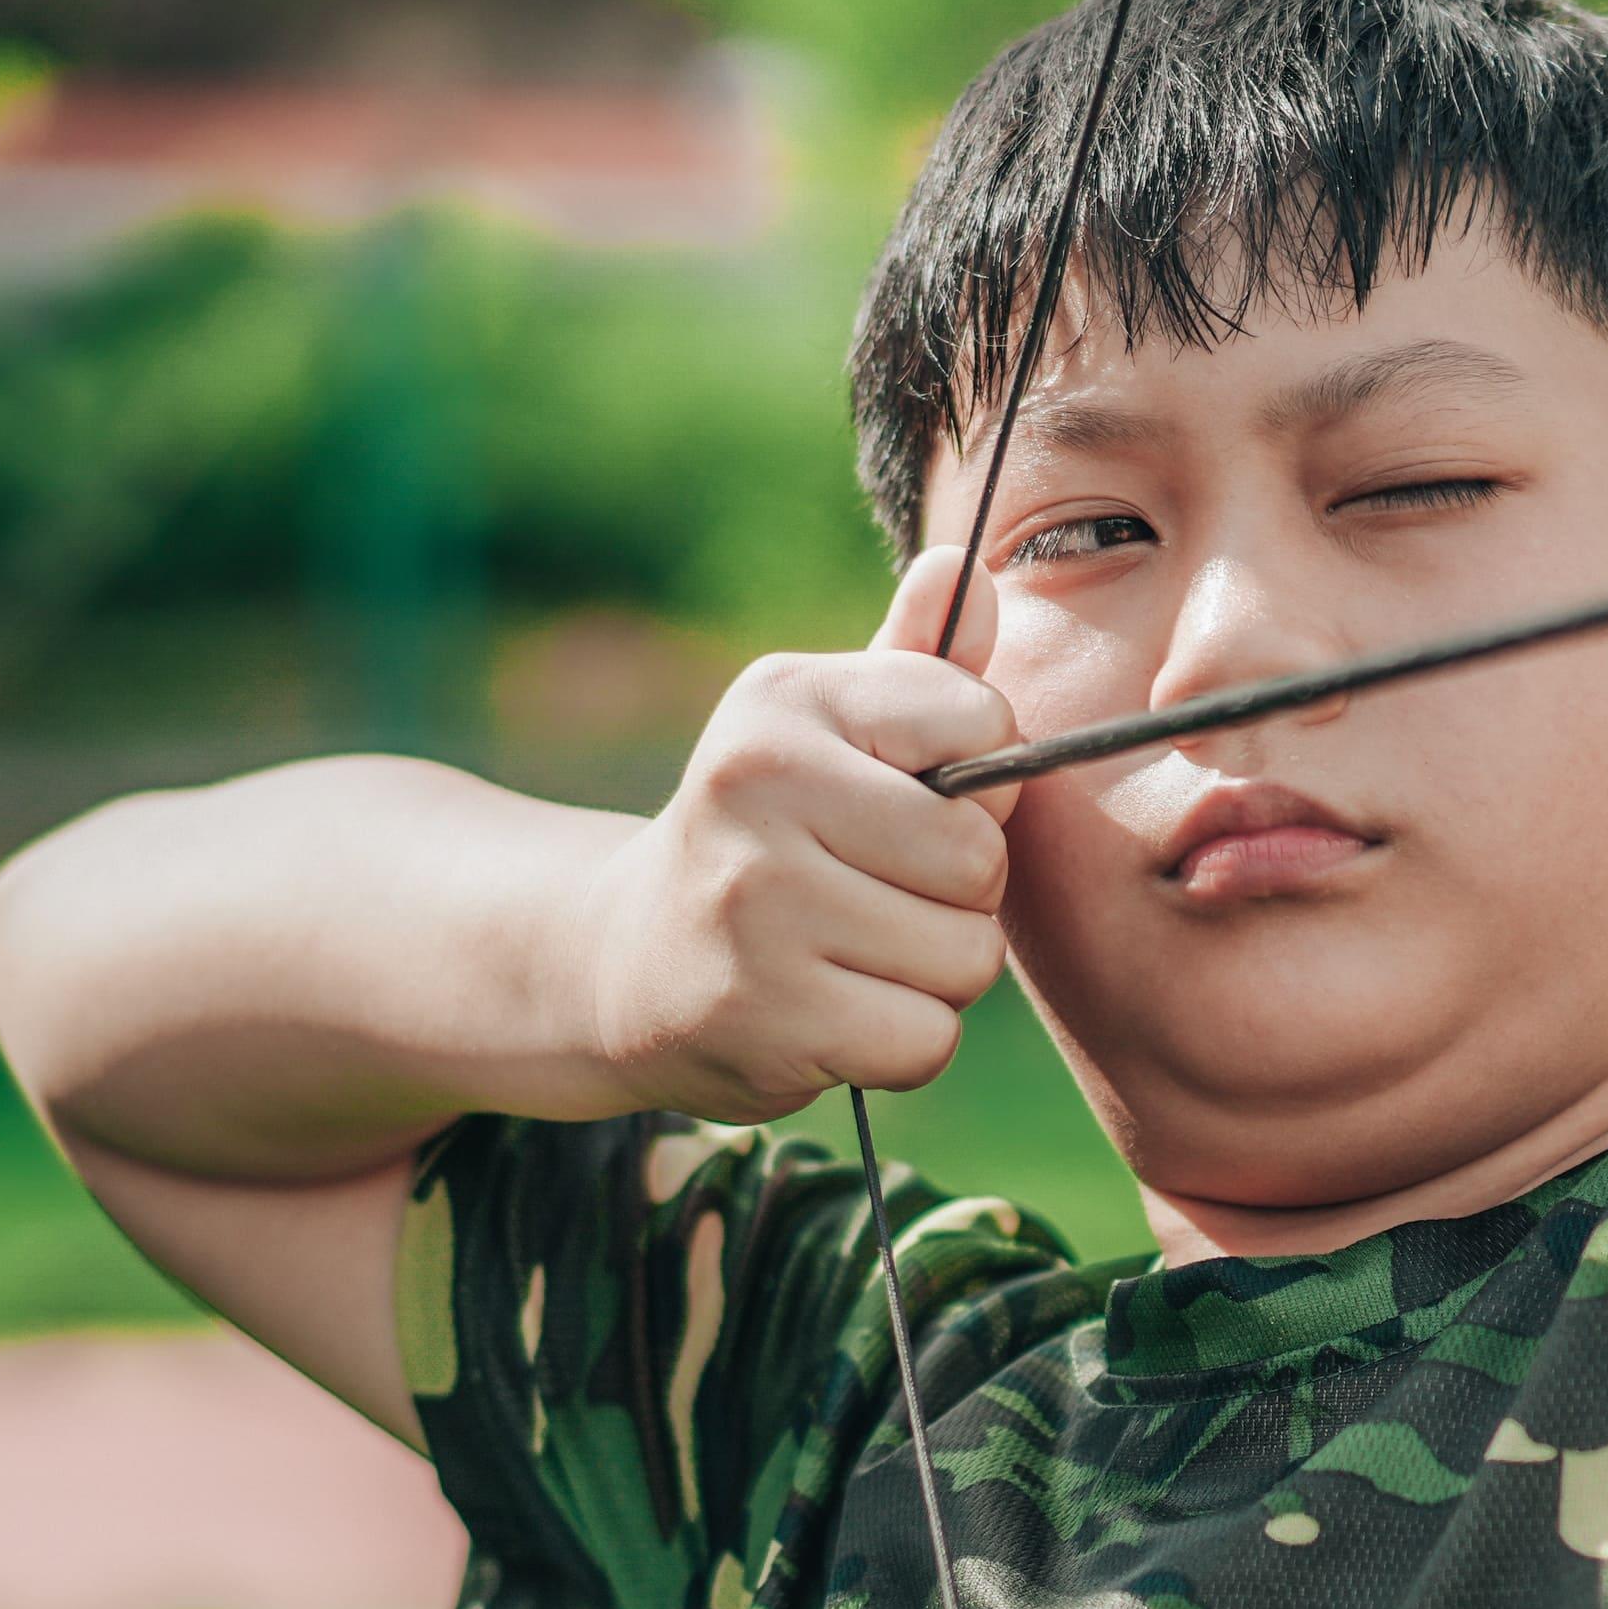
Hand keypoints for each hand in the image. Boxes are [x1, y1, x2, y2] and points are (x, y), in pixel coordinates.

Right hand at [578, 551, 1025, 1122]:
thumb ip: (915, 663)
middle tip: (875, 893)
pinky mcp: (764, 1017)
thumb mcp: (826, 734)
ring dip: (933, 973)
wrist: (623, 961)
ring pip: (966, 956)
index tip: (905, 799)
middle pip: (982, 858)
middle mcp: (758, 789)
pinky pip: (927, 1039)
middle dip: (959, 893)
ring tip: (851, 953)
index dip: (978, 782)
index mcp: (784, 701)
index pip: (984, 725)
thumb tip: (960, 567)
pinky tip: (835, 1011)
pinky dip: (903, 1040)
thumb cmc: (766, 835)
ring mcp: (755, 907)